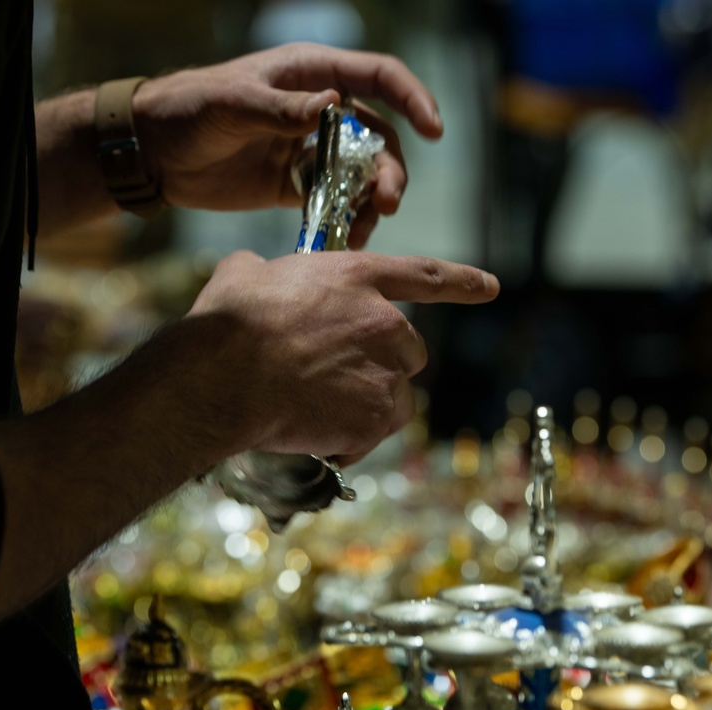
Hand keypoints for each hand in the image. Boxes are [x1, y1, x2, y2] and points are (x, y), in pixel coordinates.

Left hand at [133, 42, 443, 247]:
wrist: (152, 154)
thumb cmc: (187, 109)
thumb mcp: (231, 102)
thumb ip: (282, 108)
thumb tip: (333, 106)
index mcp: (311, 76)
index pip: (379, 77)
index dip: (414, 98)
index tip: (435, 130)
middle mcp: (321, 112)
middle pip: (380, 137)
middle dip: (390, 170)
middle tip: (386, 202)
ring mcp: (311, 150)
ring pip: (362, 174)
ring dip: (372, 200)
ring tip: (366, 226)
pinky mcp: (298, 185)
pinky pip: (336, 202)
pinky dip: (347, 220)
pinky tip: (347, 240)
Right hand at [188, 250, 498, 463]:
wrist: (221, 378)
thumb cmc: (228, 324)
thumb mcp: (245, 275)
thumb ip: (265, 271)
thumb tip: (252, 271)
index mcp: (358, 279)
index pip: (424, 275)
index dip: (461, 281)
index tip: (490, 286)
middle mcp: (384, 323)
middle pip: (410, 351)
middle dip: (384, 364)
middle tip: (336, 374)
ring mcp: (384, 372)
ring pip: (397, 396)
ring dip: (371, 403)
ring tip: (322, 407)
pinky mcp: (375, 417)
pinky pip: (377, 432)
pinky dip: (355, 437)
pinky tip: (318, 433)